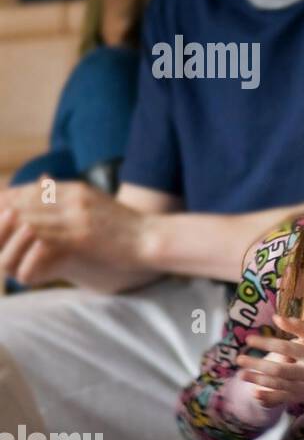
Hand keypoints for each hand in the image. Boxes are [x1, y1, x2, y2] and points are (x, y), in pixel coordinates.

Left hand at [0, 180, 146, 275]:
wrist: (152, 238)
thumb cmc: (125, 225)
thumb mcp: (96, 202)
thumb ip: (70, 196)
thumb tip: (43, 187)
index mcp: (77, 189)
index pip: (30, 190)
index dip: (9, 200)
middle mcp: (74, 198)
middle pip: (25, 202)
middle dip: (4, 214)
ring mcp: (77, 217)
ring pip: (30, 219)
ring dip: (11, 230)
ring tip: (1, 241)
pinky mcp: (81, 237)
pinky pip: (44, 238)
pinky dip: (27, 244)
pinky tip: (19, 252)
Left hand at [234, 314, 303, 406]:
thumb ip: (299, 327)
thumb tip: (276, 318)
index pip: (285, 347)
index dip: (266, 343)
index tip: (249, 339)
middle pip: (278, 369)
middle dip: (257, 364)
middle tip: (239, 359)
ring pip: (279, 385)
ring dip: (258, 380)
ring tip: (242, 374)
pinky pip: (284, 399)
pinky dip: (269, 398)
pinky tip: (255, 393)